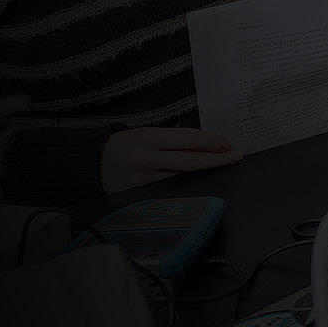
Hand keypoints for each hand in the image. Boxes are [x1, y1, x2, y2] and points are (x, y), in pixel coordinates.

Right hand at [101, 127, 241, 193]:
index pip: (189, 140)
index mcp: (149, 138)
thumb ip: (170, 140)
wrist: (93, 163)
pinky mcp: (142, 193)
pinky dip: (186, 181)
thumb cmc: (121, 145)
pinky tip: (199, 178)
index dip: (212, 142)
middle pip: (192, 160)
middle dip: (218, 158)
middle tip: (235, 155)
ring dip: (206, 169)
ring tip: (223, 163)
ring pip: (184, 175)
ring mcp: (145, 178)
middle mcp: (148, 158)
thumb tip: (201, 144)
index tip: (227, 143)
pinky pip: (170, 186)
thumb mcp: (144, 133)